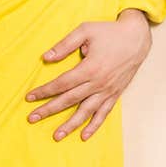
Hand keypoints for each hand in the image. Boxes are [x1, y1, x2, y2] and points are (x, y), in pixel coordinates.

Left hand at [25, 10, 151, 140]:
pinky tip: (84, 135)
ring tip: (56, 136)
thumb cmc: (109, 32)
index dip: (44, 91)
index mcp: (89, 68)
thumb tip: (46, 58)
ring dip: (70, 125)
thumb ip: (65, 44)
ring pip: (86, 111)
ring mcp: (107, 91)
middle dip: (49, 110)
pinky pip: (104, 113)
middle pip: (69, 100)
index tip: (29, 97)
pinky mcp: (115, 94)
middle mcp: (98, 83)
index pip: (61, 83)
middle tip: (32, 118)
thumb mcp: (85, 31)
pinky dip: (94, 125)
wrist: (136, 38)